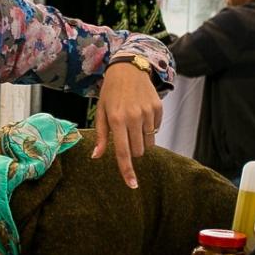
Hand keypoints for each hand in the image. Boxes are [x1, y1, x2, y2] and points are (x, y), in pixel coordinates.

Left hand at [93, 60, 161, 188]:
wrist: (129, 69)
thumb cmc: (111, 92)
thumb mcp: (101, 111)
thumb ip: (101, 135)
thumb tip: (97, 156)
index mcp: (117, 120)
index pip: (123, 152)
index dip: (127, 170)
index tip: (132, 185)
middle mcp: (134, 117)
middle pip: (138, 151)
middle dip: (133, 150)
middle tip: (125, 135)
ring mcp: (148, 113)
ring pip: (149, 143)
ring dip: (141, 140)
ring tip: (133, 123)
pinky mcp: (158, 109)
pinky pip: (156, 130)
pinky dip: (149, 128)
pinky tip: (141, 114)